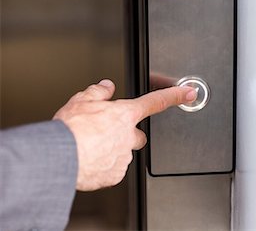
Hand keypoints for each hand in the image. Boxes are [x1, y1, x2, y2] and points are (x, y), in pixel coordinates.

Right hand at [53, 79, 195, 190]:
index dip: (174, 96)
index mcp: (124, 114)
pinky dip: (106, 165)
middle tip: (108, 132)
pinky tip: (91, 159)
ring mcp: (124, 157)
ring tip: (92, 146)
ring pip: (125, 152)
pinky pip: (115, 169)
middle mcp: (128, 135)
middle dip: (128, 133)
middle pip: (139, 134)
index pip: (155, 101)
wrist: (61, 157)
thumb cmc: (71, 129)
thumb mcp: (82, 100)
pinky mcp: (115, 175)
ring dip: (113, 149)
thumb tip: (107, 86)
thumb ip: (99, 92)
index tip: (188, 93)